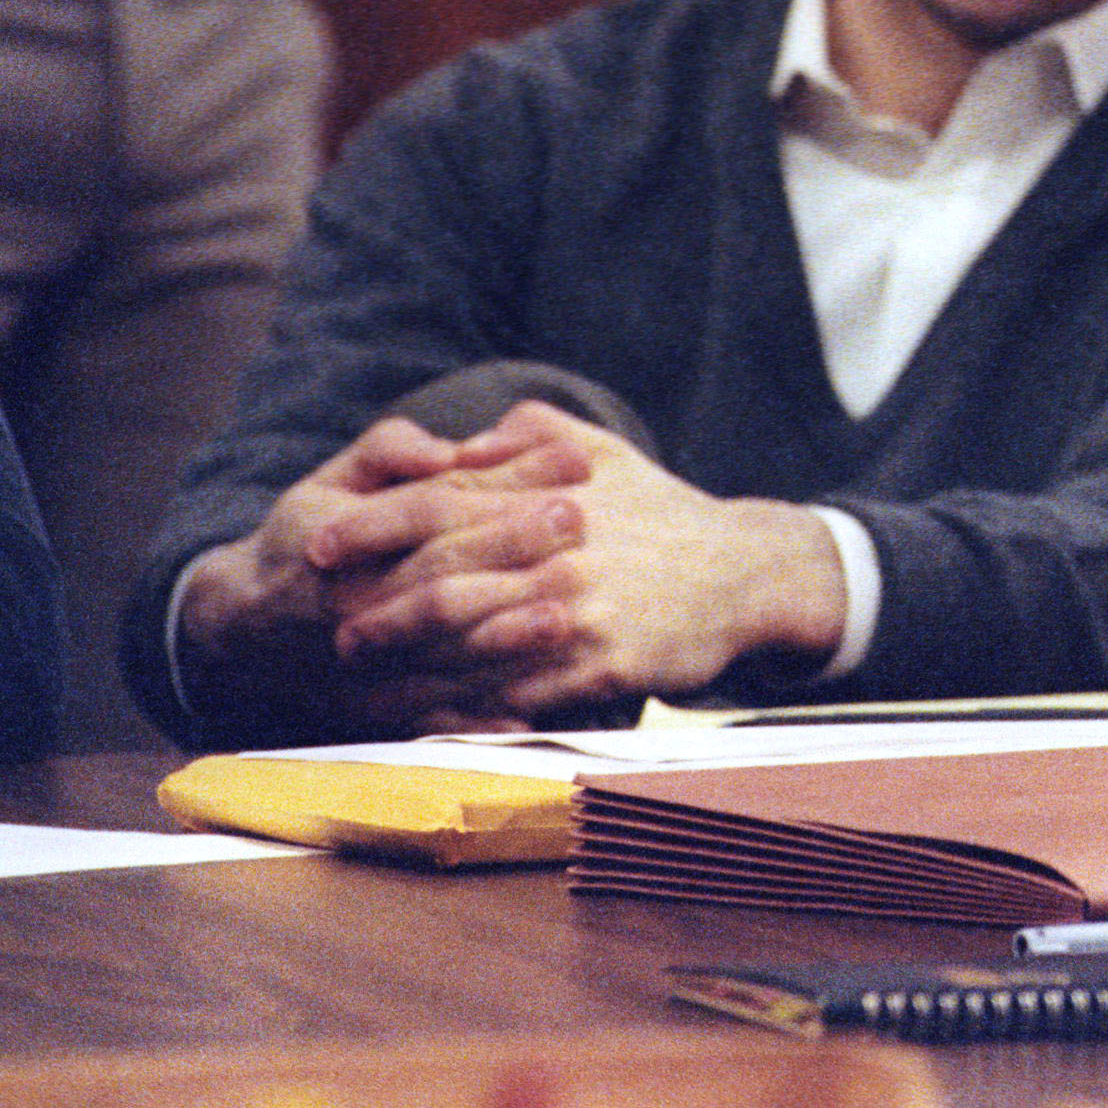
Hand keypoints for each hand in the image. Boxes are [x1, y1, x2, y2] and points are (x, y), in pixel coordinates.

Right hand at [177, 413, 591, 736]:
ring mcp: (365, 663)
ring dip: (504, 638)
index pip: (438, 506)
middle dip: (513, 548)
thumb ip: (389, 450)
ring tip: (565, 617)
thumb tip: (445, 449)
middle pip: (441, 576)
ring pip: (439, 653)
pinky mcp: (378, 710)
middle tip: (579, 523)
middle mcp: (356, 605)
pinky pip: (430, 719)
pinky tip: (528, 716)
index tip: (575, 464)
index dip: (507, 483)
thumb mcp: (333, 480)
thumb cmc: (312, 536)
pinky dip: (476, 722)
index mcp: (348, 540)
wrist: (247, 630)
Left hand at [325, 403, 847, 719]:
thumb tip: (458, 443)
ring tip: (359, 682)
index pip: (439, 505)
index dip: (370, 526)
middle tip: (324, 627)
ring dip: (406, 667)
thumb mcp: (602, 450)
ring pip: (469, 645)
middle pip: (441, 581)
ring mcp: (578, 612)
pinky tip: (427, 717)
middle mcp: (557, 552)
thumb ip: (527, 434)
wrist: (747, 574)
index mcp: (548, 497)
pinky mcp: (599, 665)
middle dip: (375, 607)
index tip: (317, 545)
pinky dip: (466, 708)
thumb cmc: (662, 511)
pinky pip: (516, 694)